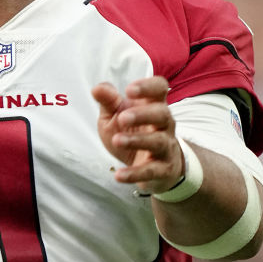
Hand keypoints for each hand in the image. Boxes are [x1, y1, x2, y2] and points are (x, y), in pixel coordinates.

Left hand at [91, 75, 183, 194]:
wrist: (153, 168)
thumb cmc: (132, 133)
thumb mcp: (116, 116)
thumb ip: (108, 102)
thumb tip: (97, 89)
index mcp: (153, 105)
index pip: (160, 88)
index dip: (148, 86)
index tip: (129, 90)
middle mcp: (164, 124)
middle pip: (162, 114)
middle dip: (143, 114)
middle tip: (122, 118)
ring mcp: (165, 147)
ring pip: (158, 141)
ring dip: (138, 140)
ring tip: (117, 140)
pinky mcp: (162, 170)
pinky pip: (151, 171)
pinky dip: (135, 174)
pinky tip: (119, 175)